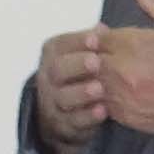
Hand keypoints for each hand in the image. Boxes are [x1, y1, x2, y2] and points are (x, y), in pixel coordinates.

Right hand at [32, 25, 111, 153]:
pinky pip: (73, 122)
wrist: (62, 113)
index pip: (60, 45)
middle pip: (58, 70)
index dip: (77, 41)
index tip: (96, 39)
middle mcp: (49, 77)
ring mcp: (54, 102)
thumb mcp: (84, 54)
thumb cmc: (80, 74)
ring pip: (63, 97)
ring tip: (99, 88)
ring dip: (82, 93)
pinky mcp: (63, 125)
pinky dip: (88, 117)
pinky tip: (103, 111)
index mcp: (53, 55)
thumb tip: (105, 29)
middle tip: (96, 62)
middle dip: (77, 65)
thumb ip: (95, 42)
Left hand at [96, 0, 153, 137]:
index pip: (97, 37)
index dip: (101, 37)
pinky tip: (119, 96)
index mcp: (131, 43)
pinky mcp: (126, 117)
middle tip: (107, 58)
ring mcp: (120, 95)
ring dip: (98, 80)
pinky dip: (106, 100)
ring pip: (91, 84)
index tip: (106, 38)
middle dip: (95, 58)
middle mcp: (119, 69)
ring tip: (112, 78)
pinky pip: (102, 106)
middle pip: (89, 61)